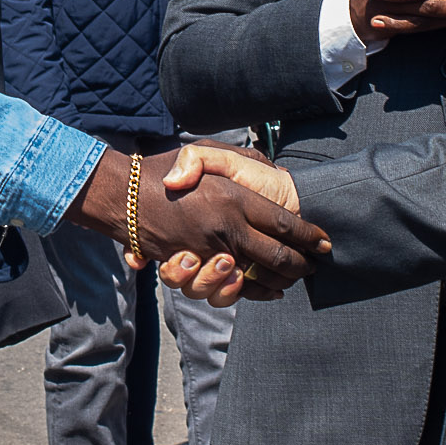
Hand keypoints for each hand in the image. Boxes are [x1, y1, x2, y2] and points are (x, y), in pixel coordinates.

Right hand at [71, 147, 324, 301]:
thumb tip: (257, 181)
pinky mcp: (196, 271)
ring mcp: (210, 253)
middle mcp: (225, 229)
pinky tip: (268, 291)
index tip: (324, 241)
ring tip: (291, 279)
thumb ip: (226, 160)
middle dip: (302, 264)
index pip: (284, 223)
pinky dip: (250, 293)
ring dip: (279, 281)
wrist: (121, 195)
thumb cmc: (163, 167)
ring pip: (255, 279)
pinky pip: (227, 291)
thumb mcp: (200, 151)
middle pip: (278, 257)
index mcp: (233, 198)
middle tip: (315, 264)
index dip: (309, 235)